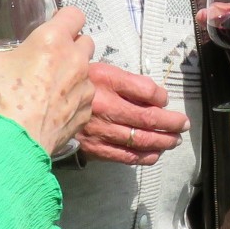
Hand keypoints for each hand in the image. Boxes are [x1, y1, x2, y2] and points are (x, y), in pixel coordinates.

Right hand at [0, 6, 95, 157]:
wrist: (16, 139)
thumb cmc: (2, 96)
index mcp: (54, 40)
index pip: (75, 15)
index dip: (65, 18)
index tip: (54, 25)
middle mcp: (76, 60)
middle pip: (86, 42)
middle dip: (72, 46)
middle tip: (51, 56)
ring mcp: (84, 87)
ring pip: (86, 72)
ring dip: (74, 74)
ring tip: (51, 85)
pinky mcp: (85, 111)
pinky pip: (84, 99)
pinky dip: (73, 100)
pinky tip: (55, 108)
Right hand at [75, 60, 190, 164]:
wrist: (45, 105)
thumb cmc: (79, 85)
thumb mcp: (103, 71)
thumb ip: (131, 82)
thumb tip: (158, 97)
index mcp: (106, 83)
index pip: (145, 92)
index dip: (161, 98)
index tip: (167, 100)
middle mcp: (105, 108)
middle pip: (147, 119)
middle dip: (171, 124)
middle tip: (184, 125)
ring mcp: (100, 131)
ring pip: (140, 140)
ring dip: (163, 141)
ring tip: (175, 140)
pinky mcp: (94, 148)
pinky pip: (124, 156)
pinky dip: (144, 157)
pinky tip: (156, 154)